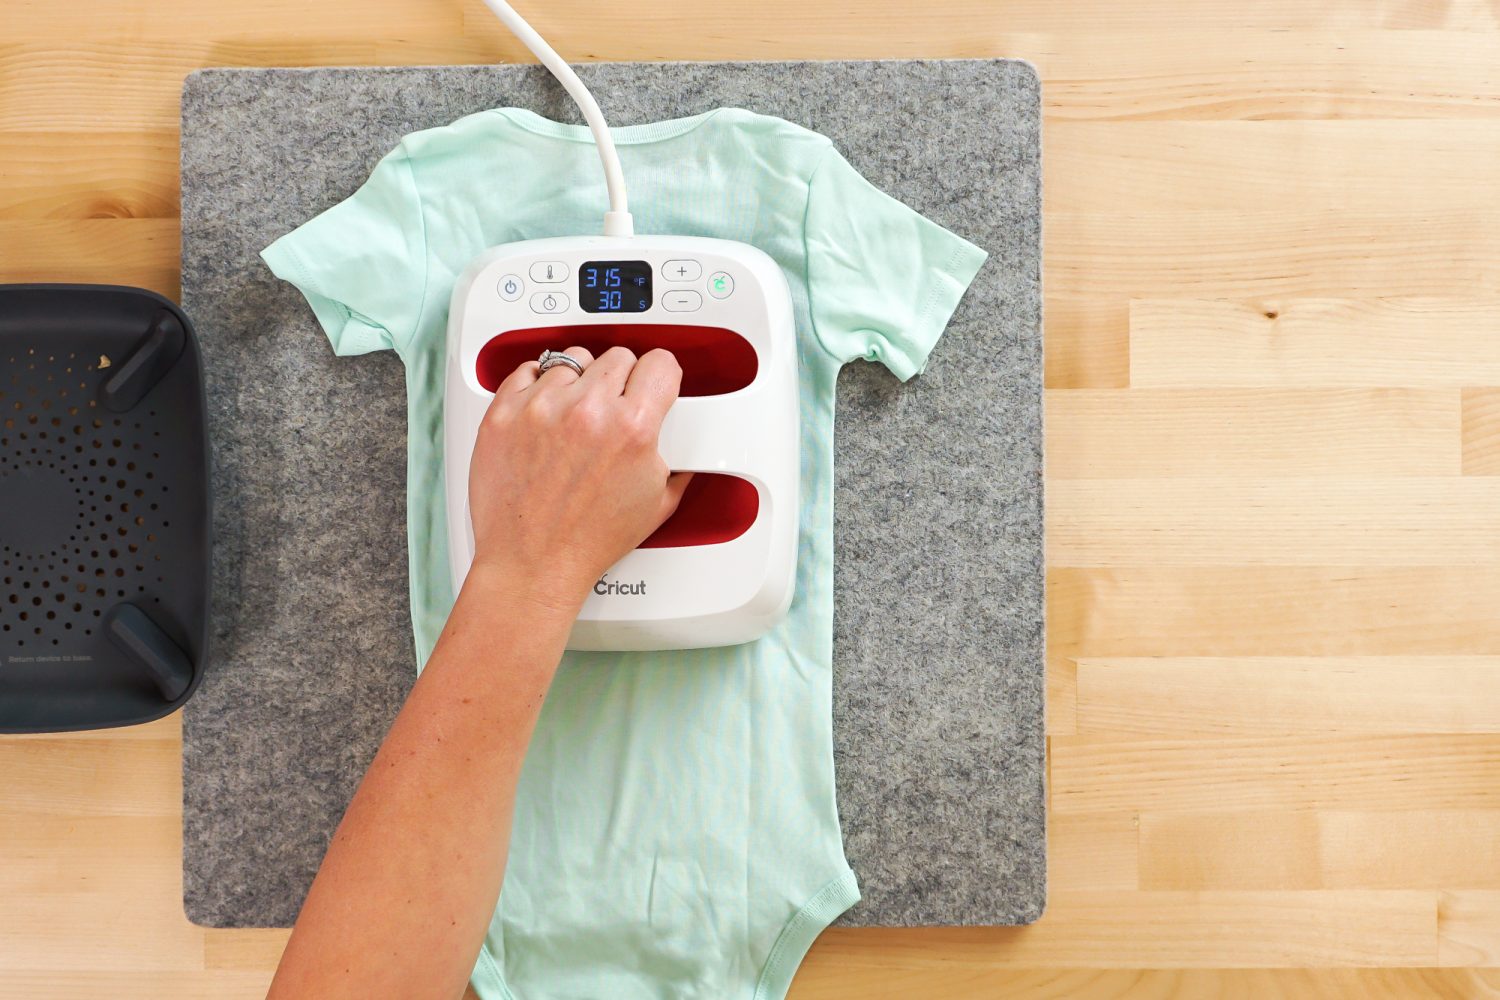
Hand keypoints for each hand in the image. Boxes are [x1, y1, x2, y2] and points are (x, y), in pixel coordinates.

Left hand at [466, 345, 692, 609]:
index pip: (660, 363)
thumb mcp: (657, 505)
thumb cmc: (588, 541)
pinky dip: (537, 385)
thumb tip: (684, 447)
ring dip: (578, 383)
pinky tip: (545, 411)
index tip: (652, 383)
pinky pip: (528, 370)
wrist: (533, 563)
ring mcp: (542, 409)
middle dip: (620, 381)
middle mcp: (587, 411)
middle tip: (613, 409)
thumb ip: (677, 463)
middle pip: (617, 357)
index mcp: (632, 428)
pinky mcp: (505, 413)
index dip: (660, 376)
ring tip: (575, 417)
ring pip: (572, 360)